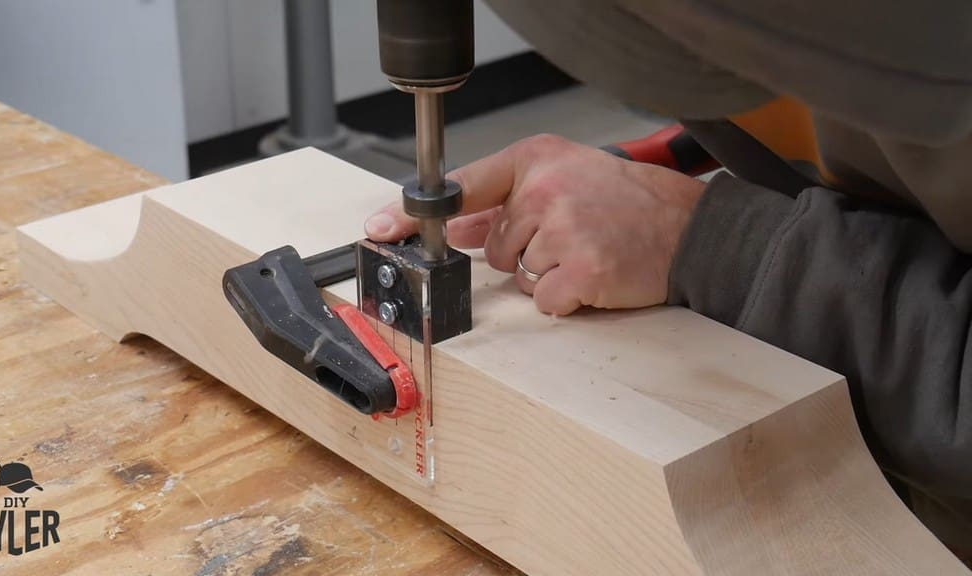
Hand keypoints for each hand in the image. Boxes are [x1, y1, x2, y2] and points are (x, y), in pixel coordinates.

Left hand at [364, 134, 705, 314]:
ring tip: (587, 252)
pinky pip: (543, 301)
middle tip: (571, 238)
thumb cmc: (629, 203)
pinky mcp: (581, 272)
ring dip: (546, 276)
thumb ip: (506, 200)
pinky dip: (565, 300)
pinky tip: (593, 277)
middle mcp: (545, 190)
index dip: (413, 213)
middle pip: (492, 246)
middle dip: (524, 253)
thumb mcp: (566, 177)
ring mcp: (563, 230)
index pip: (460, 187)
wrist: (689, 228)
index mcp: (536, 160)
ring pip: (517, 276)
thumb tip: (455, 224)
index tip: (379, 228)